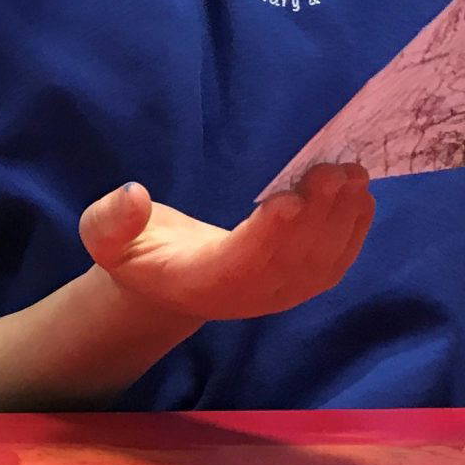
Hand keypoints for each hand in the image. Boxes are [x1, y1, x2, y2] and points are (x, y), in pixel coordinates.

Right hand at [78, 163, 374, 323]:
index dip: (267, 235)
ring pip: (321, 263)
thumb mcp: (102, 237)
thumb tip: (134, 196)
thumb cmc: (134, 253)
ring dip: (344, 219)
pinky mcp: (298, 285)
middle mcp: (248, 295)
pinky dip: (353, 229)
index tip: (288, 199)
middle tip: (336, 169)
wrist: (165, 286)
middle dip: (319, 216)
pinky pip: (334, 262)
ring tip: (354, 173)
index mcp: (201, 282)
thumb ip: (110, 220)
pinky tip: (362, 194)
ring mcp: (278, 294)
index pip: (241, 262)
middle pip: (292, 260)